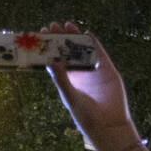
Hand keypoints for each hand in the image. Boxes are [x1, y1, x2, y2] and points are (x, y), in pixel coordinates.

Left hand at [43, 21, 133, 149]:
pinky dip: (94, 44)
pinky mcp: (107, 70)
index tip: (41, 37)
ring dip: (76, 37)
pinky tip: (87, 34)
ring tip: (68, 25)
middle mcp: (79, 73)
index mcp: (67, 80)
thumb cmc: (86, 116)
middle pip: (68, 52)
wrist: (110, 125)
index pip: (55, 60)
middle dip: (61, 39)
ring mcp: (93, 71)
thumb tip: (50, 62)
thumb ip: (61, 80)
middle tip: (53, 25)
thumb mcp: (70, 97)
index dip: (49, 49)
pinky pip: (100, 54)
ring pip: (83, 50)